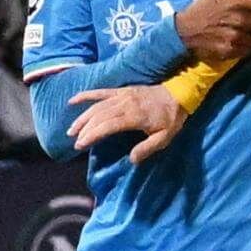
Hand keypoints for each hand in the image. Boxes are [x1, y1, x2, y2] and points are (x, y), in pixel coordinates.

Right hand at [68, 84, 187, 162]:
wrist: (178, 94)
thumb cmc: (171, 118)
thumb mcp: (165, 137)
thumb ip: (147, 148)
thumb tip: (132, 160)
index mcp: (134, 116)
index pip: (107, 126)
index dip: (92, 135)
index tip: (81, 144)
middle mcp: (124, 104)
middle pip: (98, 117)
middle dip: (84, 130)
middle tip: (75, 142)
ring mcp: (121, 96)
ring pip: (96, 106)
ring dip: (82, 118)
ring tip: (72, 130)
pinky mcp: (121, 90)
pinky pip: (100, 92)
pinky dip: (86, 95)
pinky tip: (72, 101)